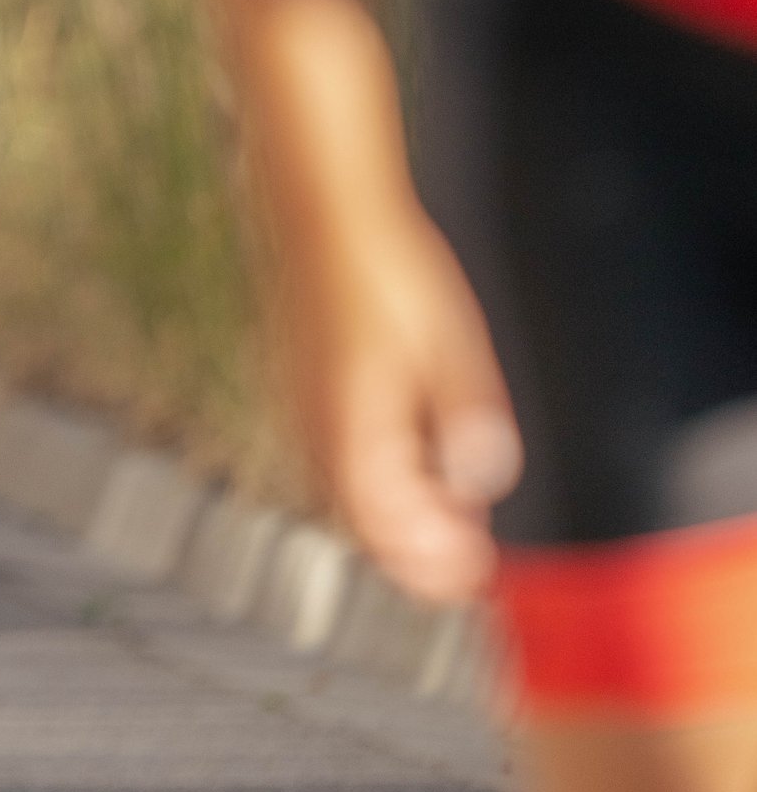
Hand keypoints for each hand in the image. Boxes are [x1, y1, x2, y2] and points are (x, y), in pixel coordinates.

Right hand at [294, 202, 521, 607]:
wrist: (323, 215)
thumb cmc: (387, 272)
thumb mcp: (448, 344)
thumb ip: (467, 418)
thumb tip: (484, 482)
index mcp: (354, 432)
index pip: (389, 531)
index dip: (431, 563)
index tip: (475, 577)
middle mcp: (319, 434)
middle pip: (365, 525)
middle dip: (416, 554)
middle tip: (470, 567)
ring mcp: (307, 412)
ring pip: (351, 496)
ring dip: (399, 520)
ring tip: (455, 523)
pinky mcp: (307, 390)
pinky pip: (340, 461)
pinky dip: (380, 483)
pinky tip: (418, 465)